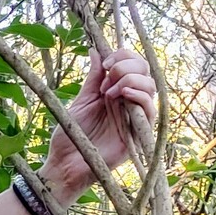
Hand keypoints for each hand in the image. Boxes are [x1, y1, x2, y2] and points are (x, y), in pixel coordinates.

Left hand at [39, 45, 156, 198]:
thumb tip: (96, 50)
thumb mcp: (82, 101)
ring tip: (109, 91)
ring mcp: (134, 118)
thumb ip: (93, 78)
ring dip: (131, 80)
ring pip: (151, 87)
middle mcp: (128, 103)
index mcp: (116, 92)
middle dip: (127, 65)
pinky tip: (123, 94)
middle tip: (107, 76)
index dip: (123, 56)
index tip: (105, 62)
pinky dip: (140, 97)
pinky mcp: (138, 135)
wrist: (64, 164)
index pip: (133, 65)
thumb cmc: (70, 136)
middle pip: (145, 71)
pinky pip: (151, 111)